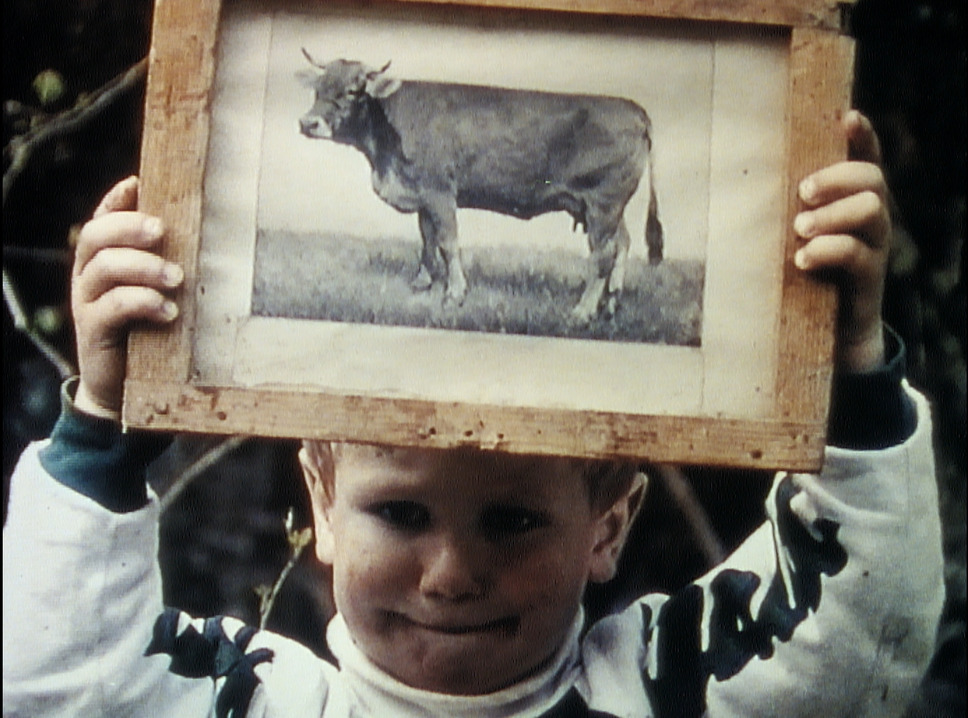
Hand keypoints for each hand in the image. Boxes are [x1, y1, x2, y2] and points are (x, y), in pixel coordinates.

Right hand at [72, 176, 182, 418]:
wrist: (123, 388)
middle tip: (161, 230)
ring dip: (142, 266)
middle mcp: (88, 276)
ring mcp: (86, 303)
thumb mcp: (162, 294)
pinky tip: (167, 310)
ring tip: (176, 277)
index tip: (140, 183)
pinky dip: (140, 303)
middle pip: (96, 236)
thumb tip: (214, 236)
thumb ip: (173, 266)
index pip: (102, 220)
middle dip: (129, 228)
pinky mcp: (93, 332)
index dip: (117, 201)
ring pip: (104, 268)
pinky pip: (110, 308)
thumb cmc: (153, 332)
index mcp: (103, 260)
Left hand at [794, 110, 890, 372]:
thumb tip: (729, 182)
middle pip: (872, 178)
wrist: (830, 334)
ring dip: (833, 213)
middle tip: (803, 192)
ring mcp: (875, 246)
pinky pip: (858, 253)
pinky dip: (828, 250)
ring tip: (800, 228)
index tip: (848, 117)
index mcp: (852, 201)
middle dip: (837, 178)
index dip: (864, 136)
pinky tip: (802, 258)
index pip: (867, 159)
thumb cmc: (800, 275)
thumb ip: (782, 212)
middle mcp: (871, 218)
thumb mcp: (791, 237)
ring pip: (872, 210)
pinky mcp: (869, 278)